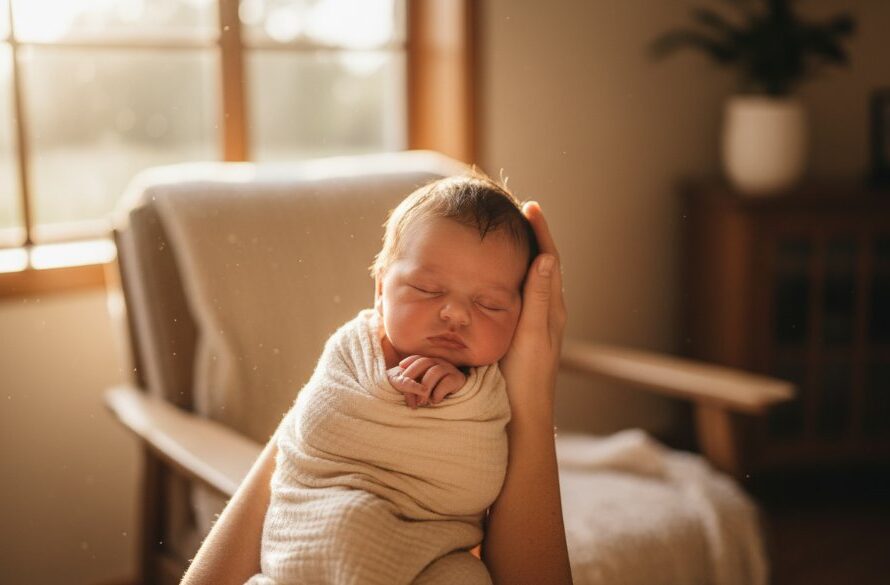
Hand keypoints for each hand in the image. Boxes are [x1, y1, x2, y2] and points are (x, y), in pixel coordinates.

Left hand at [386, 355, 466, 408]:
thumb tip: (401, 381)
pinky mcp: (458, 379)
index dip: (409, 361)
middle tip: (408, 391)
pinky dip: (438, 392)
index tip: (400, 367)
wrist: (459, 402)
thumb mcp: (422, 386)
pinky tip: (434, 401)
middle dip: (413, 376)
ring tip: (421, 402)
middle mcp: (439, 362)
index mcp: (430, 362)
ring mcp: (450, 369)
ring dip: (425, 387)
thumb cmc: (435, 393)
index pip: (418, 358)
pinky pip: (447, 382)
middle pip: (424, 362)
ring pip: (434, 372)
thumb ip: (411, 383)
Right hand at [499, 201, 566, 425]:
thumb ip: (536, 297)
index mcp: (551, 308)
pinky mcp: (523, 334)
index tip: (530, 207)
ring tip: (508, 236)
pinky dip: (513, 277)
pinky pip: (521, 296)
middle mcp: (547, 312)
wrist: (523, 414)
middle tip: (517, 213)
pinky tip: (497, 278)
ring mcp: (536, 323)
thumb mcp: (530, 333)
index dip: (540, 232)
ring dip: (523, 255)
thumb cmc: (525, 377)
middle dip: (532, 237)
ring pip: (531, 280)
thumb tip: (545, 257)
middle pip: (542, 265)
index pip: (548, 259)